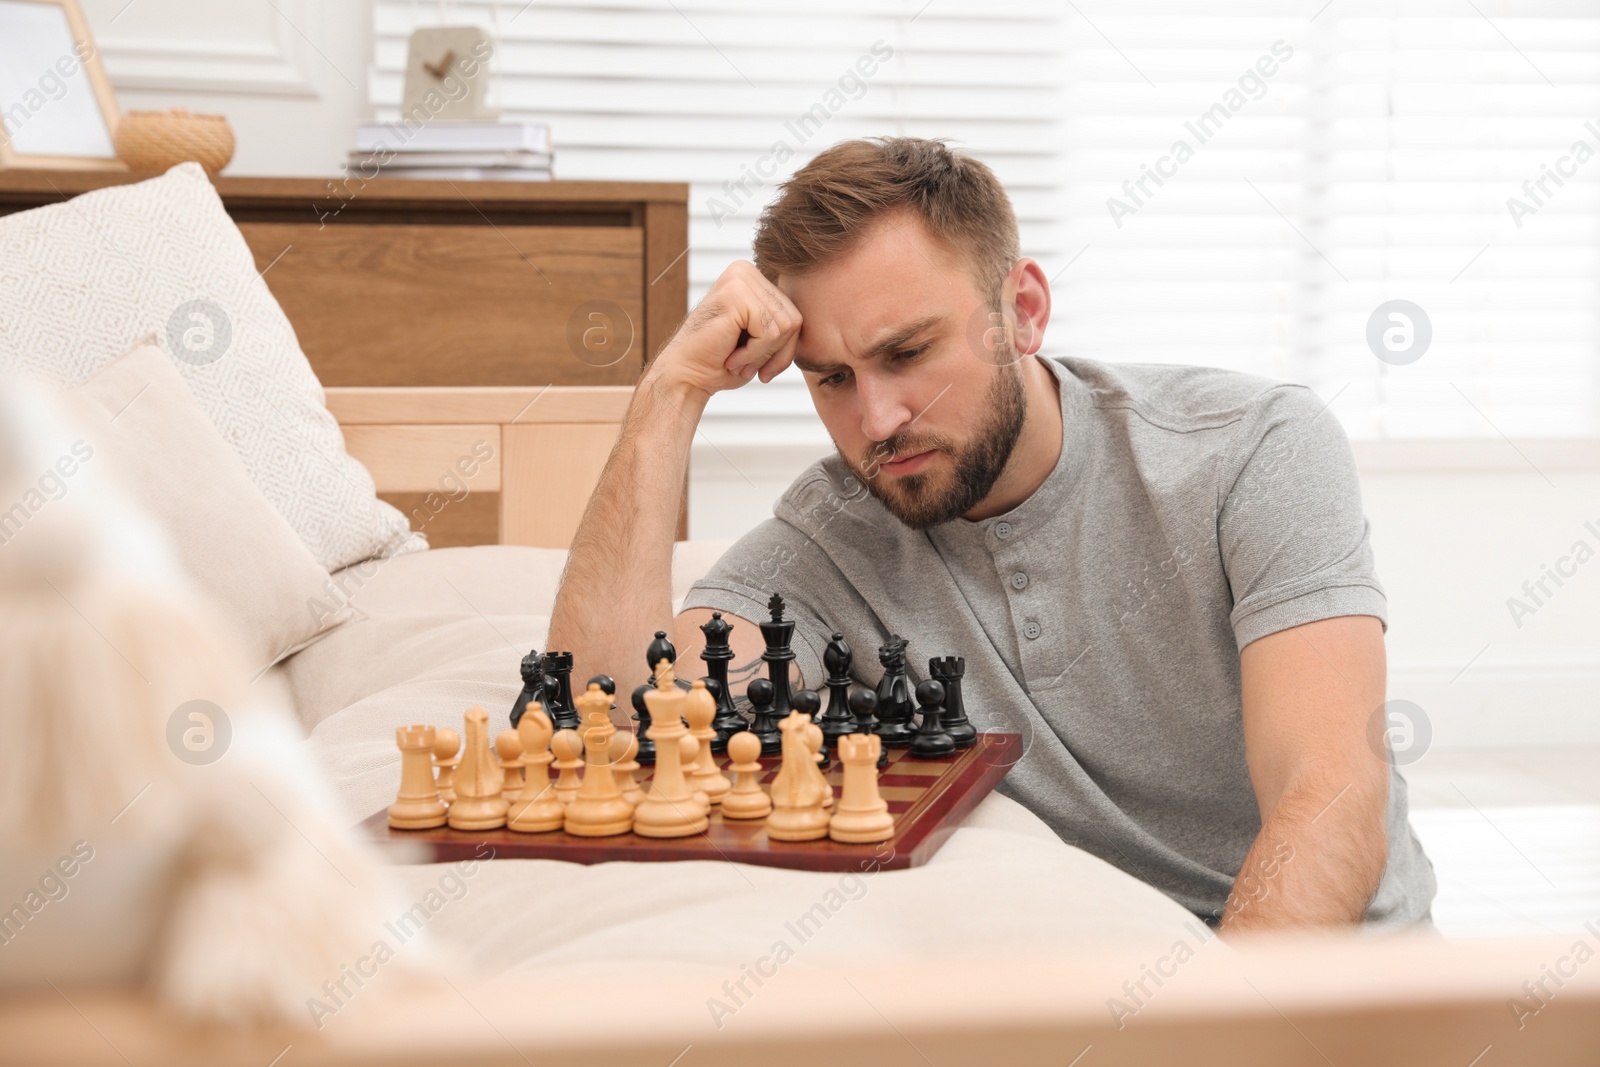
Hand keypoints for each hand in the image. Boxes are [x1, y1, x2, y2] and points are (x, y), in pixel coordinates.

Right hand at [646, 261, 801, 399]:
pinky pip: (770, 332)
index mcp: (752, 277)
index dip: (784, 349)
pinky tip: (731, 357)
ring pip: (785, 326)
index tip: (761, 367)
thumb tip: (826, 312)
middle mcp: (746, 271)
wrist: (686, 377)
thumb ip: (784, 323)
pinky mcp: (736, 294)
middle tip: (747, 366)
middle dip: (777, 353)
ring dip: (763, 355)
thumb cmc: (722, 362)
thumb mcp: (763, 339)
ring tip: (736, 360)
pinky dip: (755, 354)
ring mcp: (740, 279)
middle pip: (795, 319)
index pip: (795, 314)